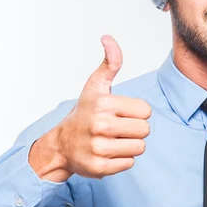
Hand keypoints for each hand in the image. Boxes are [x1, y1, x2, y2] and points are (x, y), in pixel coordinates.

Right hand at [34, 35, 151, 180]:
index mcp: (103, 104)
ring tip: (113, 140)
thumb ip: (109, 63)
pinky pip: (130, 163)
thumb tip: (108, 38)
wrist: (61, 144)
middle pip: (145, 130)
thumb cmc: (83, 113)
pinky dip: (122, 160)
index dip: (137, 113)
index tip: (121, 114)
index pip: (146, 111)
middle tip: (118, 129)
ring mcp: (99, 148)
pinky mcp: (100, 167)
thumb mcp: (95, 86)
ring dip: (130, 145)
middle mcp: (100, 125)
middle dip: (135, 130)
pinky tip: (108, 153)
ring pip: (139, 148)